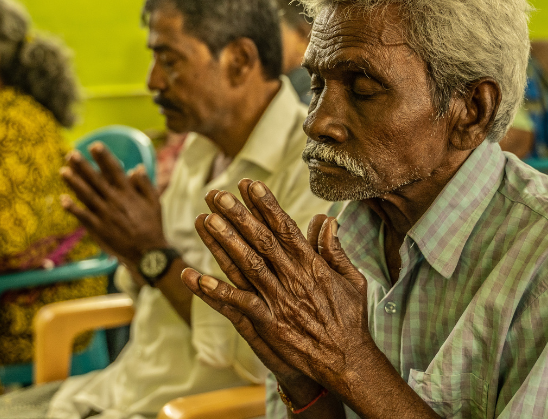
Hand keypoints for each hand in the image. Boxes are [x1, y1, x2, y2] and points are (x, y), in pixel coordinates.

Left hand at [59, 142, 166, 263]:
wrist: (147, 253)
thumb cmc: (152, 227)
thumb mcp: (155, 202)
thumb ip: (145, 184)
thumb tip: (136, 168)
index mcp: (128, 193)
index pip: (114, 170)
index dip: (104, 157)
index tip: (94, 145)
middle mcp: (114, 201)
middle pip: (96, 180)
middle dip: (83, 166)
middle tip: (71, 153)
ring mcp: (105, 215)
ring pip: (86, 195)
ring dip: (74, 182)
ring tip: (63, 171)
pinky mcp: (98, 229)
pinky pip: (83, 216)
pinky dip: (73, 208)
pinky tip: (63, 199)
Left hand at [181, 178, 373, 392]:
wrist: (349, 362)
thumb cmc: (351, 320)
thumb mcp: (352, 279)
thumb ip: (334, 249)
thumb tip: (326, 219)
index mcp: (312, 265)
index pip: (285, 228)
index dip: (266, 205)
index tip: (250, 185)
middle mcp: (293, 278)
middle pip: (261, 240)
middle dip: (239, 215)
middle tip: (218, 195)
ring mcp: (279, 301)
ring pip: (247, 265)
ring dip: (225, 242)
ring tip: (206, 220)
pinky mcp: (269, 324)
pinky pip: (239, 303)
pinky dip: (217, 291)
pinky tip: (195, 277)